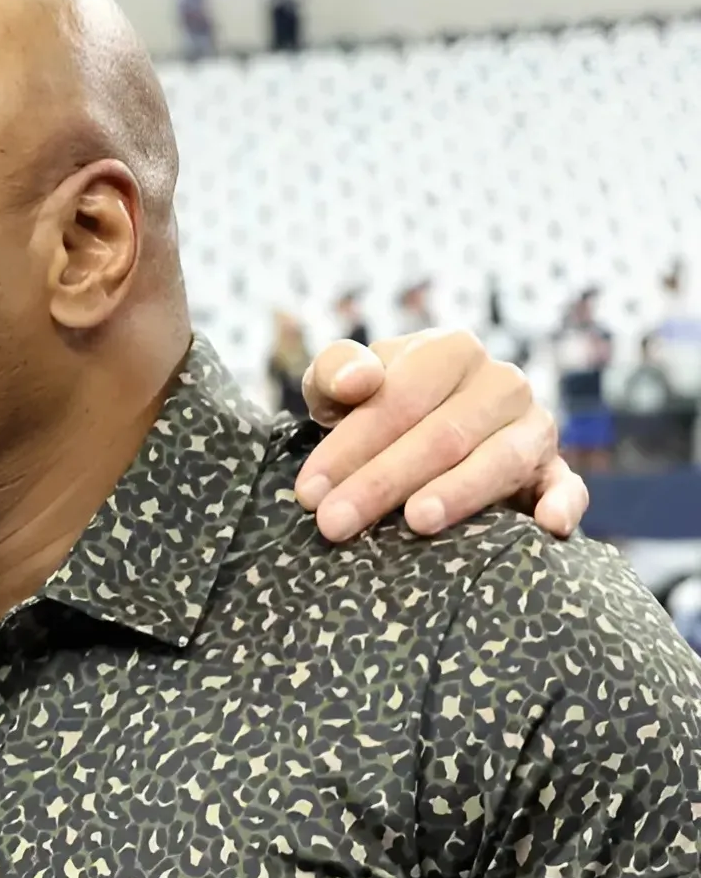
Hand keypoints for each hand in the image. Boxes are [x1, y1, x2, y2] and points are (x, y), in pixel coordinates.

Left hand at [292, 329, 587, 542]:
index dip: (350, 446)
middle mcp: (502, 382)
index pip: (399, 400)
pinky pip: (567, 487)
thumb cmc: (371, 407)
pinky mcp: (557, 470)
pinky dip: (563, 504)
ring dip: (457, 494)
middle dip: (382, 482)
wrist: (420, 429)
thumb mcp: (340, 384)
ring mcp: (535, 426)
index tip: (309, 492)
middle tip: (335, 524)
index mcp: (450, 350)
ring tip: (416, 522)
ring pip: (499, 461)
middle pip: (442, 435)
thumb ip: (336, 370)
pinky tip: (549, 527)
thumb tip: (358, 380)